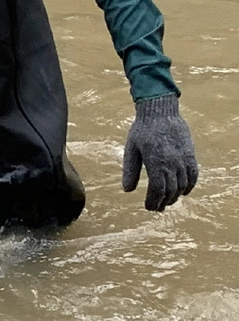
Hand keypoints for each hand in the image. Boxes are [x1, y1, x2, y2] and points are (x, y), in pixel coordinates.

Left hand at [122, 95, 197, 210]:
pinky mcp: (190, 155)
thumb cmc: (142, 130)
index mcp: (155, 163)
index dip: (153, 201)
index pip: (157, 190)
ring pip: (182, 185)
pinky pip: (193, 175)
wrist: (160, 112)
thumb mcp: (131, 149)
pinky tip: (183, 192)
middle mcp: (171, 164)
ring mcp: (183, 160)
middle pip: (170, 191)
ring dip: (175, 196)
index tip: (148, 207)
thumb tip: (127, 190)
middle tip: (157, 208)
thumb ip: (130, 170)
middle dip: (163, 202)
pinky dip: (189, 186)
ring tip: (167, 202)